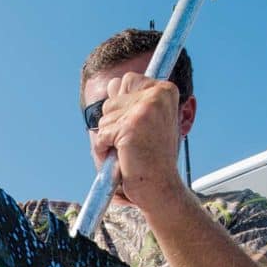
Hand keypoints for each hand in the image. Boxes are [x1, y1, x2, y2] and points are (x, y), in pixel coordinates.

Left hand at [91, 73, 183, 214]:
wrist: (160, 187)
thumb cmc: (152, 157)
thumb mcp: (149, 121)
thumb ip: (134, 100)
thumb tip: (111, 84)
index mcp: (165, 90)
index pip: (127, 80)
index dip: (123, 104)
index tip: (137, 126)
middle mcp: (157, 95)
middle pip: (112, 96)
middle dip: (114, 120)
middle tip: (131, 140)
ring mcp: (144, 110)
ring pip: (104, 117)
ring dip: (109, 137)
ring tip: (127, 151)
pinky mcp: (129, 126)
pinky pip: (101, 134)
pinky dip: (103, 150)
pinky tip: (120, 159)